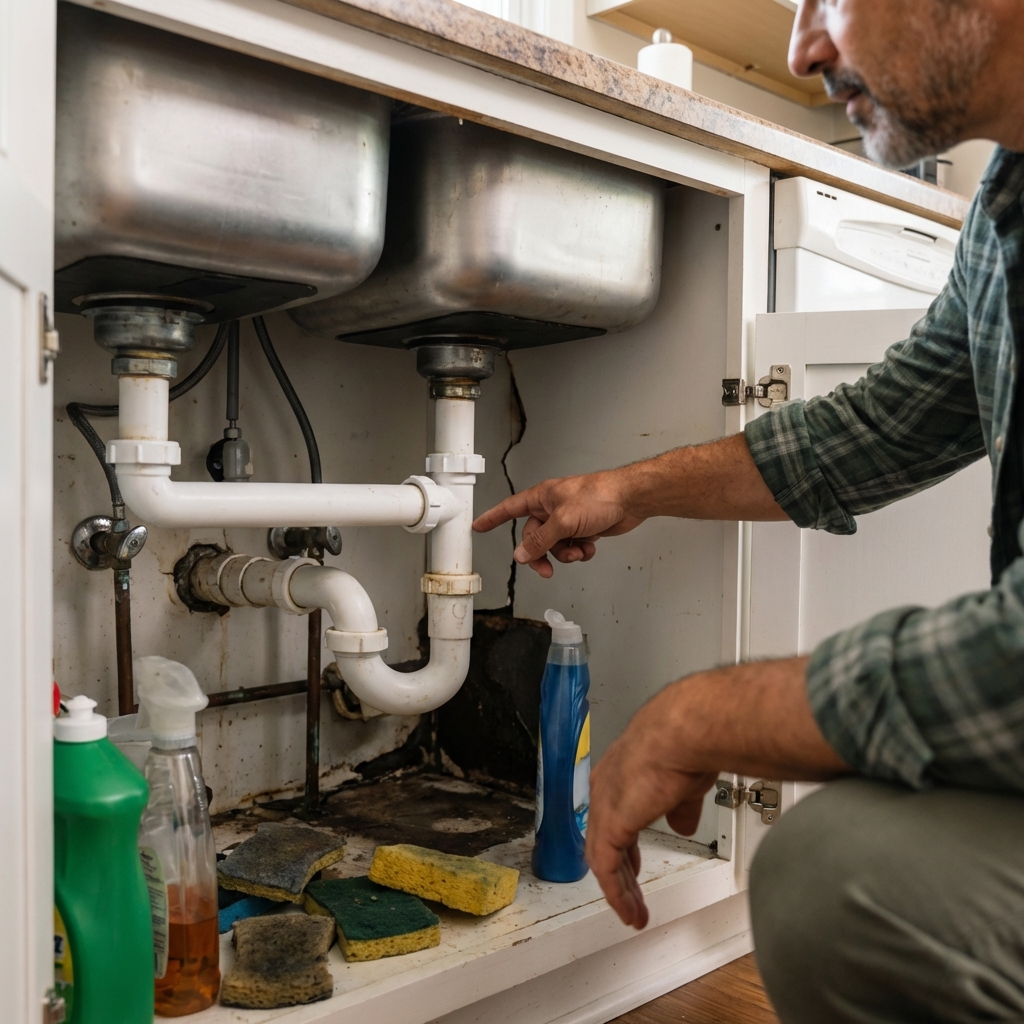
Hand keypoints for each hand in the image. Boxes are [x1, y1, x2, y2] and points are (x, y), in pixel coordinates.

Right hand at [472, 469, 643, 577]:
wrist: (630, 499)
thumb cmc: (600, 496)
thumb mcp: (563, 521)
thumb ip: (541, 541)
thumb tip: (522, 555)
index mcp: (542, 498)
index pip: (510, 508)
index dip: (493, 518)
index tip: (479, 526)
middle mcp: (553, 508)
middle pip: (534, 537)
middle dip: (541, 554)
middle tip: (546, 569)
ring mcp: (569, 519)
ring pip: (554, 545)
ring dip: (565, 554)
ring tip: (578, 551)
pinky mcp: (584, 528)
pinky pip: (572, 546)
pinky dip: (580, 551)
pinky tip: (589, 547)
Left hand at [585, 657, 846, 929]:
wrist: (686, 732)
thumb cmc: (689, 741)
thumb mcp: (686, 780)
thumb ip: (681, 804)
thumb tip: (683, 822)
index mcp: (622, 771)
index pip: (614, 814)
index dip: (623, 843)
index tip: (631, 865)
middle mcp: (606, 787)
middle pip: (604, 838)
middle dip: (620, 871)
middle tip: (631, 894)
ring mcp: (605, 805)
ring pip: (603, 857)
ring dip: (620, 889)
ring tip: (633, 912)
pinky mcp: (610, 824)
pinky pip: (606, 868)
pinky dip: (617, 893)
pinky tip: (629, 909)